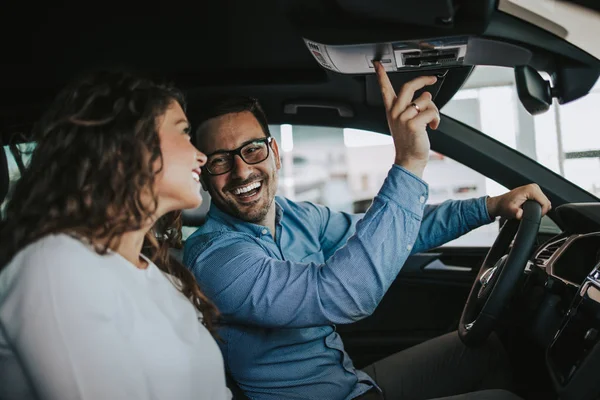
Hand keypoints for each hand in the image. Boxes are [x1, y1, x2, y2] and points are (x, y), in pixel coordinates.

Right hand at [374, 61, 439, 177]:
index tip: (377, 64)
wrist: (409, 159)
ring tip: (431, 120)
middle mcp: (395, 112)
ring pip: (425, 99)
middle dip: (422, 80)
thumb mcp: (404, 122)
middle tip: (431, 79)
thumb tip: (426, 95)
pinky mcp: (413, 124)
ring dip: (433, 109)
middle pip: (408, 86)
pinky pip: (431, 112)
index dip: (381, 75)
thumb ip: (411, 106)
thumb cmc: (409, 141)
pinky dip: (437, 119)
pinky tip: (433, 127)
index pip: (384, 89)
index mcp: (391, 110)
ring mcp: (403, 118)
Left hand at [486, 184, 551, 219]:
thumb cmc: (504, 206)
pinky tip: (530, 208)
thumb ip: (516, 213)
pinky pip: (542, 201)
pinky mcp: (534, 191)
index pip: (545, 203)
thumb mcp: (510, 211)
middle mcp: (534, 187)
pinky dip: (538, 206)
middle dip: (540, 210)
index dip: (541, 212)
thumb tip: (520, 214)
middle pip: (546, 202)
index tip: (534, 216)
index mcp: (530, 190)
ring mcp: (534, 188)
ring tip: (528, 210)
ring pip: (545, 202)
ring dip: (539, 208)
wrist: (500, 204)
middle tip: (529, 213)